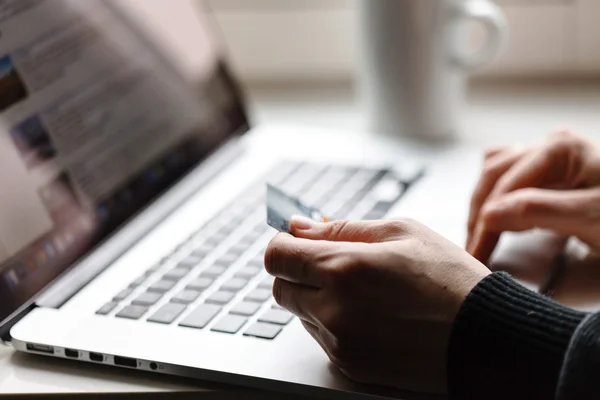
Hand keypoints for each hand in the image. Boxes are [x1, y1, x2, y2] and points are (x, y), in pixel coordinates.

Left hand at [265, 217, 489, 393]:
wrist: (487, 336)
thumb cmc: (450, 279)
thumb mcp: (401, 232)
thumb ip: (341, 228)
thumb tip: (299, 227)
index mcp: (343, 269)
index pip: (276, 257)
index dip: (285, 244)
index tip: (298, 241)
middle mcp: (334, 310)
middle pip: (281, 287)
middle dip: (298, 271)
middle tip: (334, 263)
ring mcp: (341, 343)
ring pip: (302, 313)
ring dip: (318, 297)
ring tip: (364, 290)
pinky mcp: (351, 365)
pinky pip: (323, 338)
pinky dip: (334, 322)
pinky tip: (371, 314)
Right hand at [467, 130, 599, 263]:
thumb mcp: (592, 218)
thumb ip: (539, 212)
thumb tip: (490, 214)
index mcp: (561, 148)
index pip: (506, 184)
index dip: (487, 220)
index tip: (476, 252)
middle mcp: (552, 146)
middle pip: (495, 174)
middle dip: (481, 212)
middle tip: (474, 249)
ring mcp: (551, 158)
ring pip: (498, 172)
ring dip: (485, 203)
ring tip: (481, 234)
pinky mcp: (553, 174)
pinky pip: (512, 176)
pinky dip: (499, 194)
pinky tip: (498, 214)